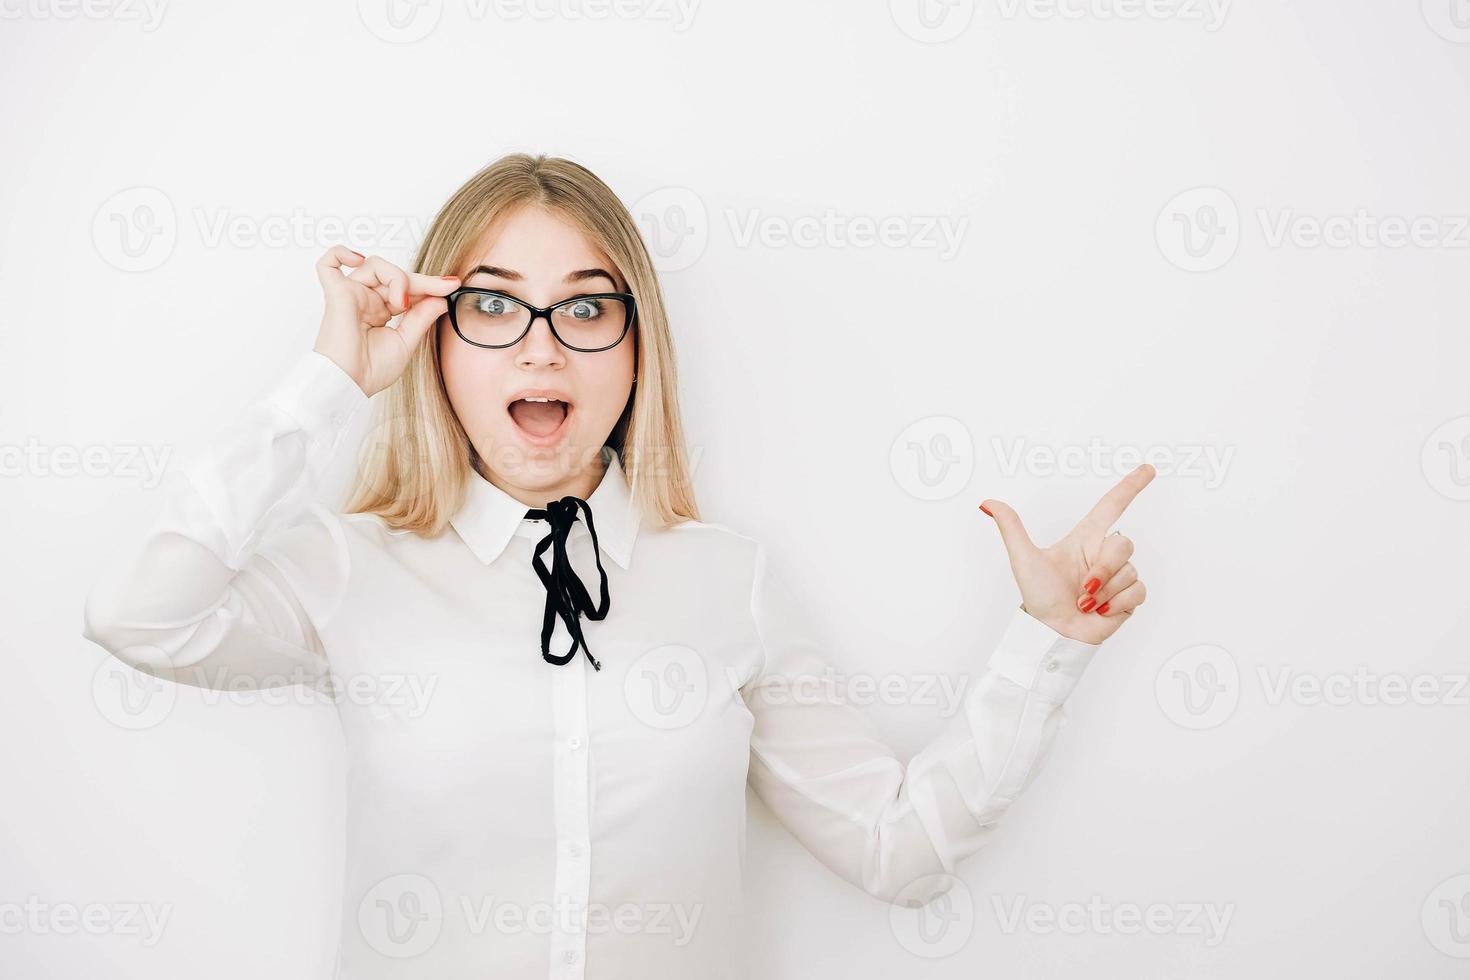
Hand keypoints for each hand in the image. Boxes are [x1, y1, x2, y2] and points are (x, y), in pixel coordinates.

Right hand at [312, 246, 460, 396]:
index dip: (429, 285)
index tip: (452, 285)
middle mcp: (365, 301)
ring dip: (396, 277)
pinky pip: (328, 264)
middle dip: (422, 281)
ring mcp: (351, 295)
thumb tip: (440, 298)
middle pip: (394, 275)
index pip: (406, 289)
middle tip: (444, 287)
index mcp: (380, 312)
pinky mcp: (337, 294)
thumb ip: (421, 318)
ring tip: (402, 303)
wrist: (349, 384)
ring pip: (375, 266)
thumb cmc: (370, 371)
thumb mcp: (406, 342)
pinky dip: (340, 253)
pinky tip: (358, 259)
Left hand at [980, 464, 1155, 643]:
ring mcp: (1118, 576)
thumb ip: (1011, 528)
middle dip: (1103, 568)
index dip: (1130, 486)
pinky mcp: (1129, 598)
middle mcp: (1103, 554)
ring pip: (1129, 570)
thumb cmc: (1039, 597)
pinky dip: (1117, 603)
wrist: (1053, 632)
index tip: (1148, 470)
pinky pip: (1138, 591)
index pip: (1112, 506)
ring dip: (1105, 591)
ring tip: (1085, 603)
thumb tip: (987, 503)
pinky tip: (1101, 611)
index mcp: (1085, 539)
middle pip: (1123, 544)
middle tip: (1083, 589)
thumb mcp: (1023, 559)